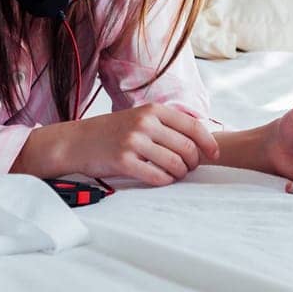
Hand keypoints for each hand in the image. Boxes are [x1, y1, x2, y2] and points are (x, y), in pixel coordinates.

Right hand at [62, 103, 220, 186]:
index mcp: (152, 110)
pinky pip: (157, 177)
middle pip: (187, 148)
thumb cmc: (112, 132)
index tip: (215, 154)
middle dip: (192, 163)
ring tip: (172, 174)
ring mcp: (133, 142)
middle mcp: (144, 123)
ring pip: (175, 164)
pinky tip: (160, 179)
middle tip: (187, 168)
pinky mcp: (123, 161)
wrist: (77, 142)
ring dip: (179, 174)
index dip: (208, 143)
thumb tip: (201, 140)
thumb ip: (166, 125)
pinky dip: (164, 181)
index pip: (192, 126)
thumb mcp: (139, 118)